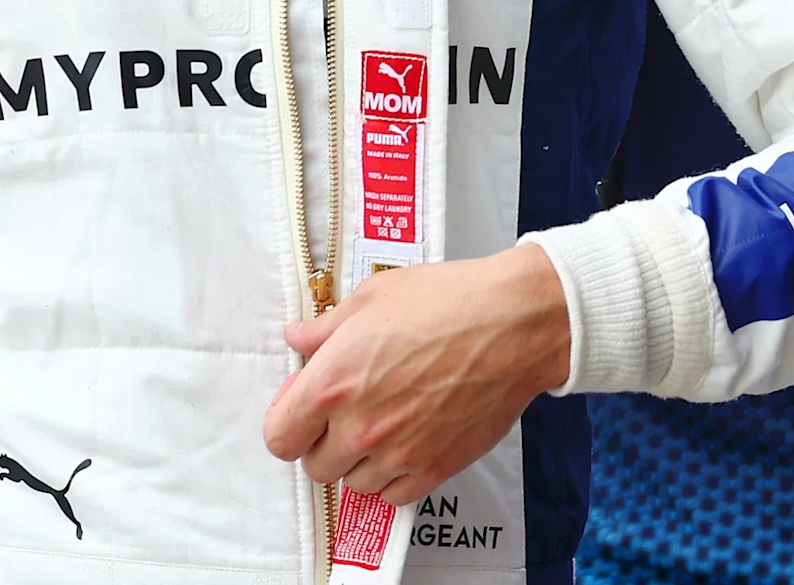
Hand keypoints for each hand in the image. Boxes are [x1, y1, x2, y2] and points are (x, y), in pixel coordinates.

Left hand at [261, 241, 571, 505]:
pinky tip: (406, 444)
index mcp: (332, 383)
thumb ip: (326, 328)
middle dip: (323, 441)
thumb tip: (299, 338)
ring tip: (384, 424)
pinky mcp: (433, 468)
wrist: (514, 324)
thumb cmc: (450, 302)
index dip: (287, 420)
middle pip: (315, 467)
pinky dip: (393, 477)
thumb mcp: (374, 297)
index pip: (278, 437)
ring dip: (360, 460)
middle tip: (346, 412)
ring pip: (354, 483)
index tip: (303, 406)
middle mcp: (359, 426)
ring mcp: (397, 454)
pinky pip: (393, 496)